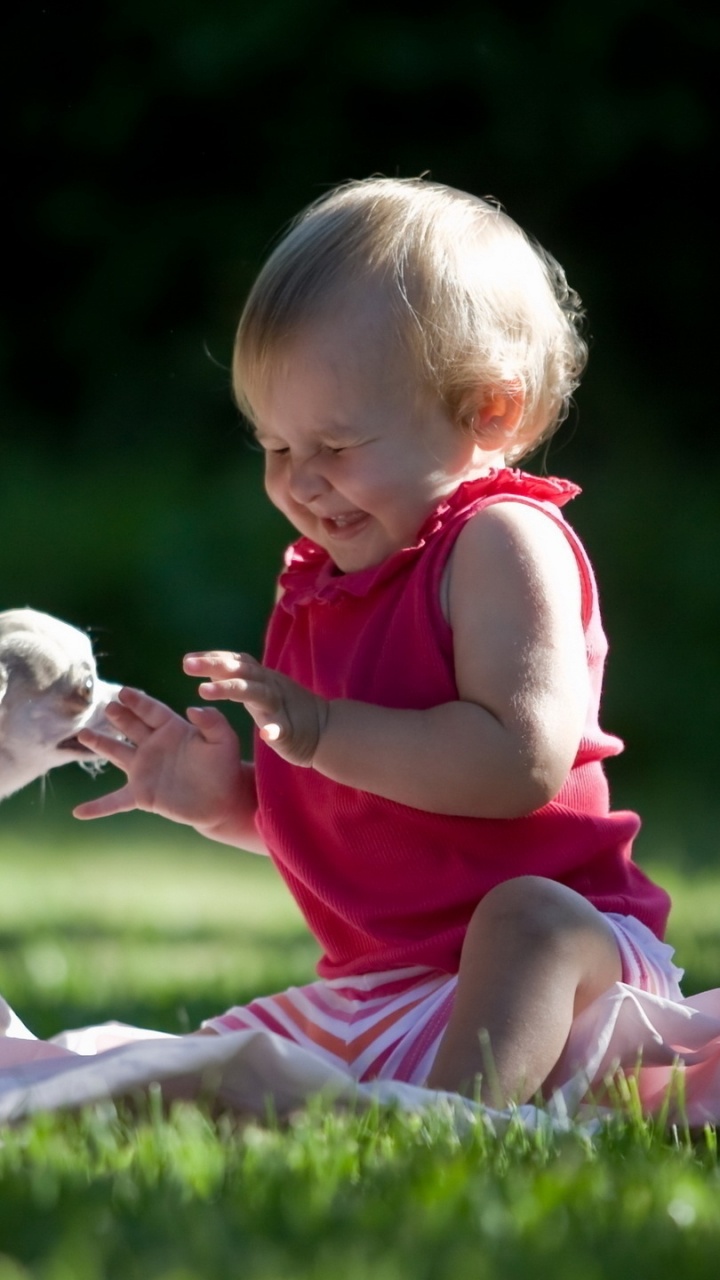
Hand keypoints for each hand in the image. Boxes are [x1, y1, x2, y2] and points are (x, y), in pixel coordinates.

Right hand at [72, 686, 250, 831]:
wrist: (222, 800)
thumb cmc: (224, 766)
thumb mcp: (224, 740)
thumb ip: (213, 722)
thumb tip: (193, 708)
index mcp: (172, 729)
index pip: (151, 711)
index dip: (137, 701)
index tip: (123, 692)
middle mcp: (154, 746)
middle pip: (130, 726)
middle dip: (119, 716)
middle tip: (107, 707)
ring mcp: (145, 769)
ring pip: (116, 753)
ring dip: (99, 744)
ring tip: (82, 734)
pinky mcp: (142, 794)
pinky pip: (116, 801)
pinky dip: (98, 807)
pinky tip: (79, 812)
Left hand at [183, 651, 328, 767]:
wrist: (324, 729)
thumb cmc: (284, 708)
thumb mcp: (257, 689)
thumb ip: (235, 677)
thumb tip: (206, 666)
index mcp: (260, 677)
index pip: (235, 661)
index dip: (212, 658)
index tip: (188, 660)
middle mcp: (268, 686)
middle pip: (240, 670)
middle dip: (214, 665)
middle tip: (186, 665)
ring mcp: (279, 707)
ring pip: (255, 693)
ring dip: (230, 688)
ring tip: (204, 691)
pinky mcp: (290, 731)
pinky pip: (281, 729)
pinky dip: (273, 730)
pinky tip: (264, 734)